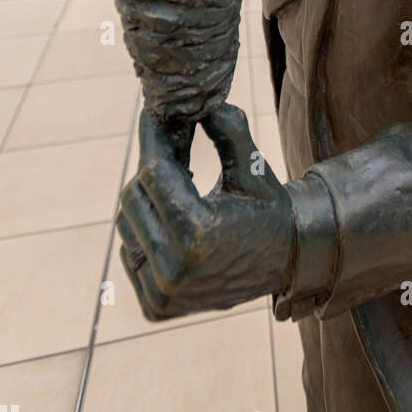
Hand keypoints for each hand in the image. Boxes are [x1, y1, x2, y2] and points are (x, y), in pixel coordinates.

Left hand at [117, 103, 294, 321]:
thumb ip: (229, 131)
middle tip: (173, 152)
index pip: (154, 174)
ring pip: (127, 224)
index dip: (152, 139)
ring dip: (146, 200)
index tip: (151, 115)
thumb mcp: (253, 169)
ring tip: (178, 190)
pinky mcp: (156, 307)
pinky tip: (173, 222)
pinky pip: (129, 253)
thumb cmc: (268, 210)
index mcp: (198, 235)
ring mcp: (162, 293)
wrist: (284, 263)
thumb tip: (202, 105)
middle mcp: (174, 270)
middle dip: (151, 169)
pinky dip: (145, 232)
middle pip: (133, 197)